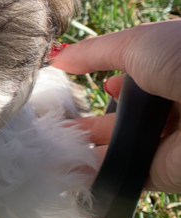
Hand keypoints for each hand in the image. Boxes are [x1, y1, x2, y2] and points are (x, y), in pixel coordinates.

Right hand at [51, 20, 180, 191]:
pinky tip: (63, 168)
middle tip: (53, 123)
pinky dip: (95, 174)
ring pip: (118, 148)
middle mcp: (169, 108)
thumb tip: (60, 59)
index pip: (134, 83)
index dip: (109, 83)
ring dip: (86, 148)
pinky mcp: (159, 173)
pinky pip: (122, 174)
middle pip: (122, 119)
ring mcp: (164, 142)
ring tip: (48, 144)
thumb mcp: (136, 43)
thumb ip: (95, 53)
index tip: (77, 85)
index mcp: (170, 73)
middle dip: (90, 121)